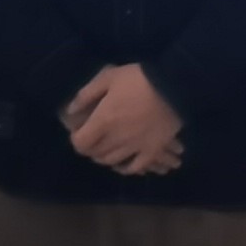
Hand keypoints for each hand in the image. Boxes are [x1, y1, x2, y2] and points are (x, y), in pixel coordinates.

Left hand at [63, 63, 185, 176]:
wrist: (175, 85)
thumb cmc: (139, 78)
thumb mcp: (109, 77)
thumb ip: (86, 95)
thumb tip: (71, 111)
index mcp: (103, 121)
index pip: (80, 143)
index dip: (76, 138)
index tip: (80, 130)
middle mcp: (116, 139)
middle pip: (95, 153)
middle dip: (91, 147)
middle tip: (94, 137)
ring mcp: (135, 147)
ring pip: (112, 161)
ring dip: (105, 156)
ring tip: (107, 147)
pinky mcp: (152, 150)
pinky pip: (136, 167)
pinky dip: (127, 168)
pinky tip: (124, 162)